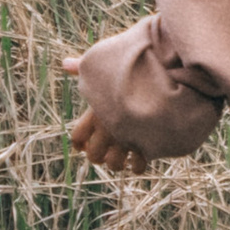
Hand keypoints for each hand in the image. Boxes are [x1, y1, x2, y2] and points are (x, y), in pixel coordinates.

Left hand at [60, 55, 153, 182]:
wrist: (164, 72)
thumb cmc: (133, 65)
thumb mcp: (106, 63)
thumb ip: (85, 67)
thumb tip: (65, 63)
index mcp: (95, 111)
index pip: (77, 137)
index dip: (80, 143)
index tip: (86, 142)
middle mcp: (108, 128)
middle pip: (94, 156)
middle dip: (99, 156)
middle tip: (108, 149)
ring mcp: (126, 138)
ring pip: (114, 164)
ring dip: (119, 162)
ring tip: (125, 154)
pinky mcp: (146, 144)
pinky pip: (138, 165)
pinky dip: (139, 164)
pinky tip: (142, 154)